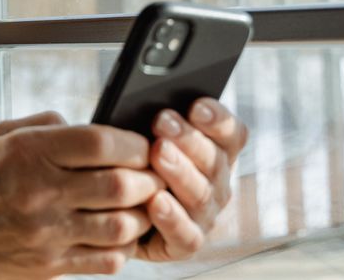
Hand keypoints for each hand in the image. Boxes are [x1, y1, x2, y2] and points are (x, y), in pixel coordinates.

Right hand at [0, 111, 165, 278]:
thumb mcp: (0, 137)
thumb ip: (48, 127)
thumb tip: (94, 128)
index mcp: (28, 152)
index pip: (101, 142)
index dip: (134, 143)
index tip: (142, 147)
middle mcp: (39, 191)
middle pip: (120, 184)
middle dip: (148, 179)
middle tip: (153, 176)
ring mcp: (45, 232)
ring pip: (121, 225)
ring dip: (140, 216)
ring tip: (139, 207)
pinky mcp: (48, 266)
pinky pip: (106, 259)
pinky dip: (123, 247)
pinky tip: (119, 235)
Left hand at [137, 97, 248, 261]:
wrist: (112, 213)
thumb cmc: (131, 163)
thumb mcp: (141, 136)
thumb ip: (155, 122)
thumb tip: (147, 99)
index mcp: (216, 153)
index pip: (231, 133)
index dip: (217, 119)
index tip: (196, 105)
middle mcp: (217, 184)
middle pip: (214, 160)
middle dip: (188, 138)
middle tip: (162, 121)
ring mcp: (205, 215)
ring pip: (201, 194)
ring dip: (179, 172)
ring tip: (157, 153)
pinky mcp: (186, 243)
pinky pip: (186, 234)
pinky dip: (172, 218)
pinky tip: (155, 201)